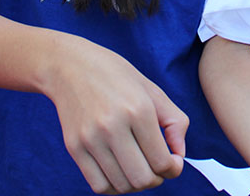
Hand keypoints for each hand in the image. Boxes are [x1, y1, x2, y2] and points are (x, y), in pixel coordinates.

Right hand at [43, 35, 187, 193]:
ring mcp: (90, 140)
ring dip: (136, 183)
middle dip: (157, 179)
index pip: (162, 161)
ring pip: (122, 186)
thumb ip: (175, 121)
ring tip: (139, 166)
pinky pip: (99, 185)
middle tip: (157, 167)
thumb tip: (179, 155)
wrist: (69, 66)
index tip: (173, 161)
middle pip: (143, 179)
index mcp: (138, 110)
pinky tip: (120, 171)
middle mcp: (113, 127)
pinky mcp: (74, 148)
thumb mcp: (152, 90)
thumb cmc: (115, 76)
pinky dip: (115, 186)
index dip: (174, 168)